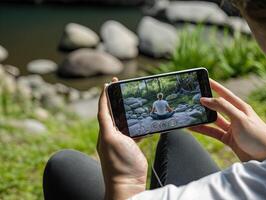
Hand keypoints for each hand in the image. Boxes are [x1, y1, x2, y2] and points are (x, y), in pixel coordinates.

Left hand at [97, 77, 147, 199]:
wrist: (128, 183)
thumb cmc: (118, 162)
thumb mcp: (110, 139)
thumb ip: (107, 123)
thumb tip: (104, 109)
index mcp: (105, 130)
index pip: (104, 108)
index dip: (105, 95)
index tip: (109, 83)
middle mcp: (111, 133)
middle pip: (114, 111)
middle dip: (117, 98)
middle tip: (122, 85)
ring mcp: (122, 139)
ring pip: (125, 119)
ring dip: (127, 109)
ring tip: (133, 98)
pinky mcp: (132, 145)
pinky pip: (135, 130)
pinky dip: (138, 123)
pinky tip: (145, 119)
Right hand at [190, 79, 265, 161]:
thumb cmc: (258, 136)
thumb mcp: (240, 118)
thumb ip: (223, 107)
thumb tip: (205, 99)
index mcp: (241, 107)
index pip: (225, 93)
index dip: (214, 86)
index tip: (204, 79)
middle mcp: (235, 116)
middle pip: (217, 106)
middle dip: (205, 102)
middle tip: (192, 98)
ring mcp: (232, 128)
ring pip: (213, 120)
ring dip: (202, 117)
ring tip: (189, 113)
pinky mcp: (228, 139)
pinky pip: (212, 132)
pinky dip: (202, 129)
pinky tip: (193, 127)